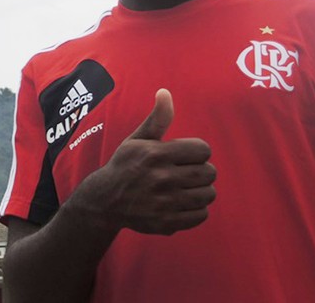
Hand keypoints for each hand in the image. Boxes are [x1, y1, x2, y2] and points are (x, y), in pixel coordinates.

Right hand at [68, 88, 216, 235]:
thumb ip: (157, 118)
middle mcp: (161, 178)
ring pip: (208, 195)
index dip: (198, 151)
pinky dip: (198, 209)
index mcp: (156, 154)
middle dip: (203, 170)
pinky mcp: (167, 222)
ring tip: (189, 187)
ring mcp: (165, 203)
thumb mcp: (137, 139)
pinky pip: (201, 215)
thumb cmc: (125, 165)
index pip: (203, 149)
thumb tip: (165, 92)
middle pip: (209, 172)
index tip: (187, 155)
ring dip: (202, 190)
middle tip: (190, 172)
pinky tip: (185, 203)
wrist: (105, 200)